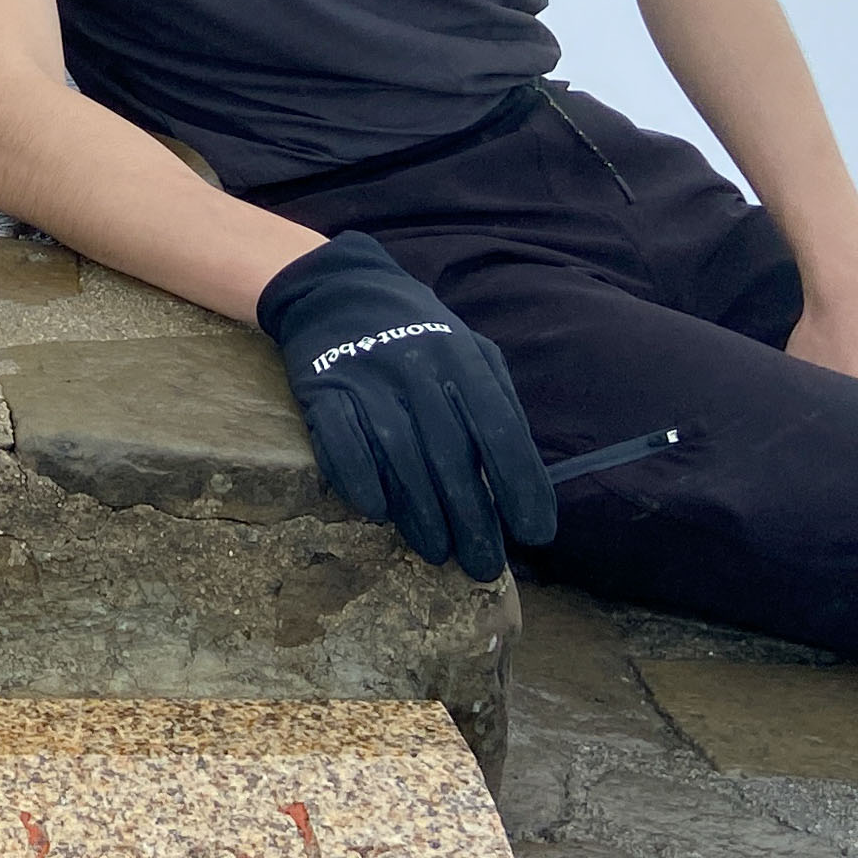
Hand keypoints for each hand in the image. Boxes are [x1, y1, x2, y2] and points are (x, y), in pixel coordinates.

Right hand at [256, 231, 557, 580]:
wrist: (336, 292)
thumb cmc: (418, 334)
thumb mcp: (469, 352)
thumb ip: (495, 404)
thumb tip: (521, 478)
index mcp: (462, 361)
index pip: (499, 431)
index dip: (520, 485)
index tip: (534, 533)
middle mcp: (418, 370)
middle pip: (450, 456)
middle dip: (472, 517)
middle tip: (483, 565)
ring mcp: (367, 379)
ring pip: (400, 456)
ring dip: (421, 512)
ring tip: (438, 553)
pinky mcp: (322, 390)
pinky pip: (341, 442)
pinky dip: (360, 480)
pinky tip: (378, 512)